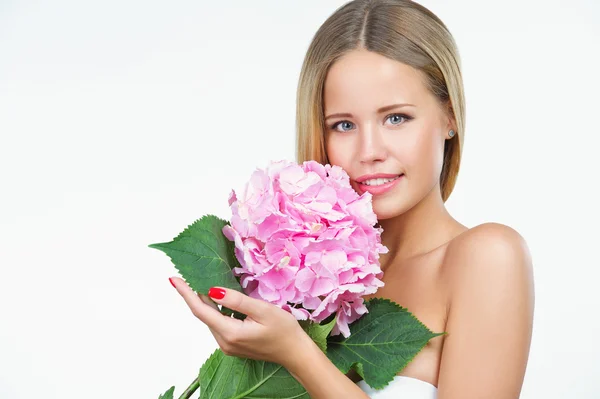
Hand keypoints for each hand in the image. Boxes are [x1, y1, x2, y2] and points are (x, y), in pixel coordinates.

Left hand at [169, 277, 310, 368]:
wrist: (295, 352)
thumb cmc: (284, 330)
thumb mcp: (262, 310)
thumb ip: (236, 300)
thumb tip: (212, 290)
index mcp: (230, 333)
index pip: (201, 310)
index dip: (186, 293)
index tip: (174, 279)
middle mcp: (224, 342)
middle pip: (204, 315)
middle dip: (194, 295)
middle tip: (186, 274)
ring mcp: (228, 346)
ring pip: (211, 320)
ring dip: (205, 302)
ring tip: (199, 282)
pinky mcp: (233, 345)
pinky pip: (219, 325)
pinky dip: (215, 311)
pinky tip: (218, 300)